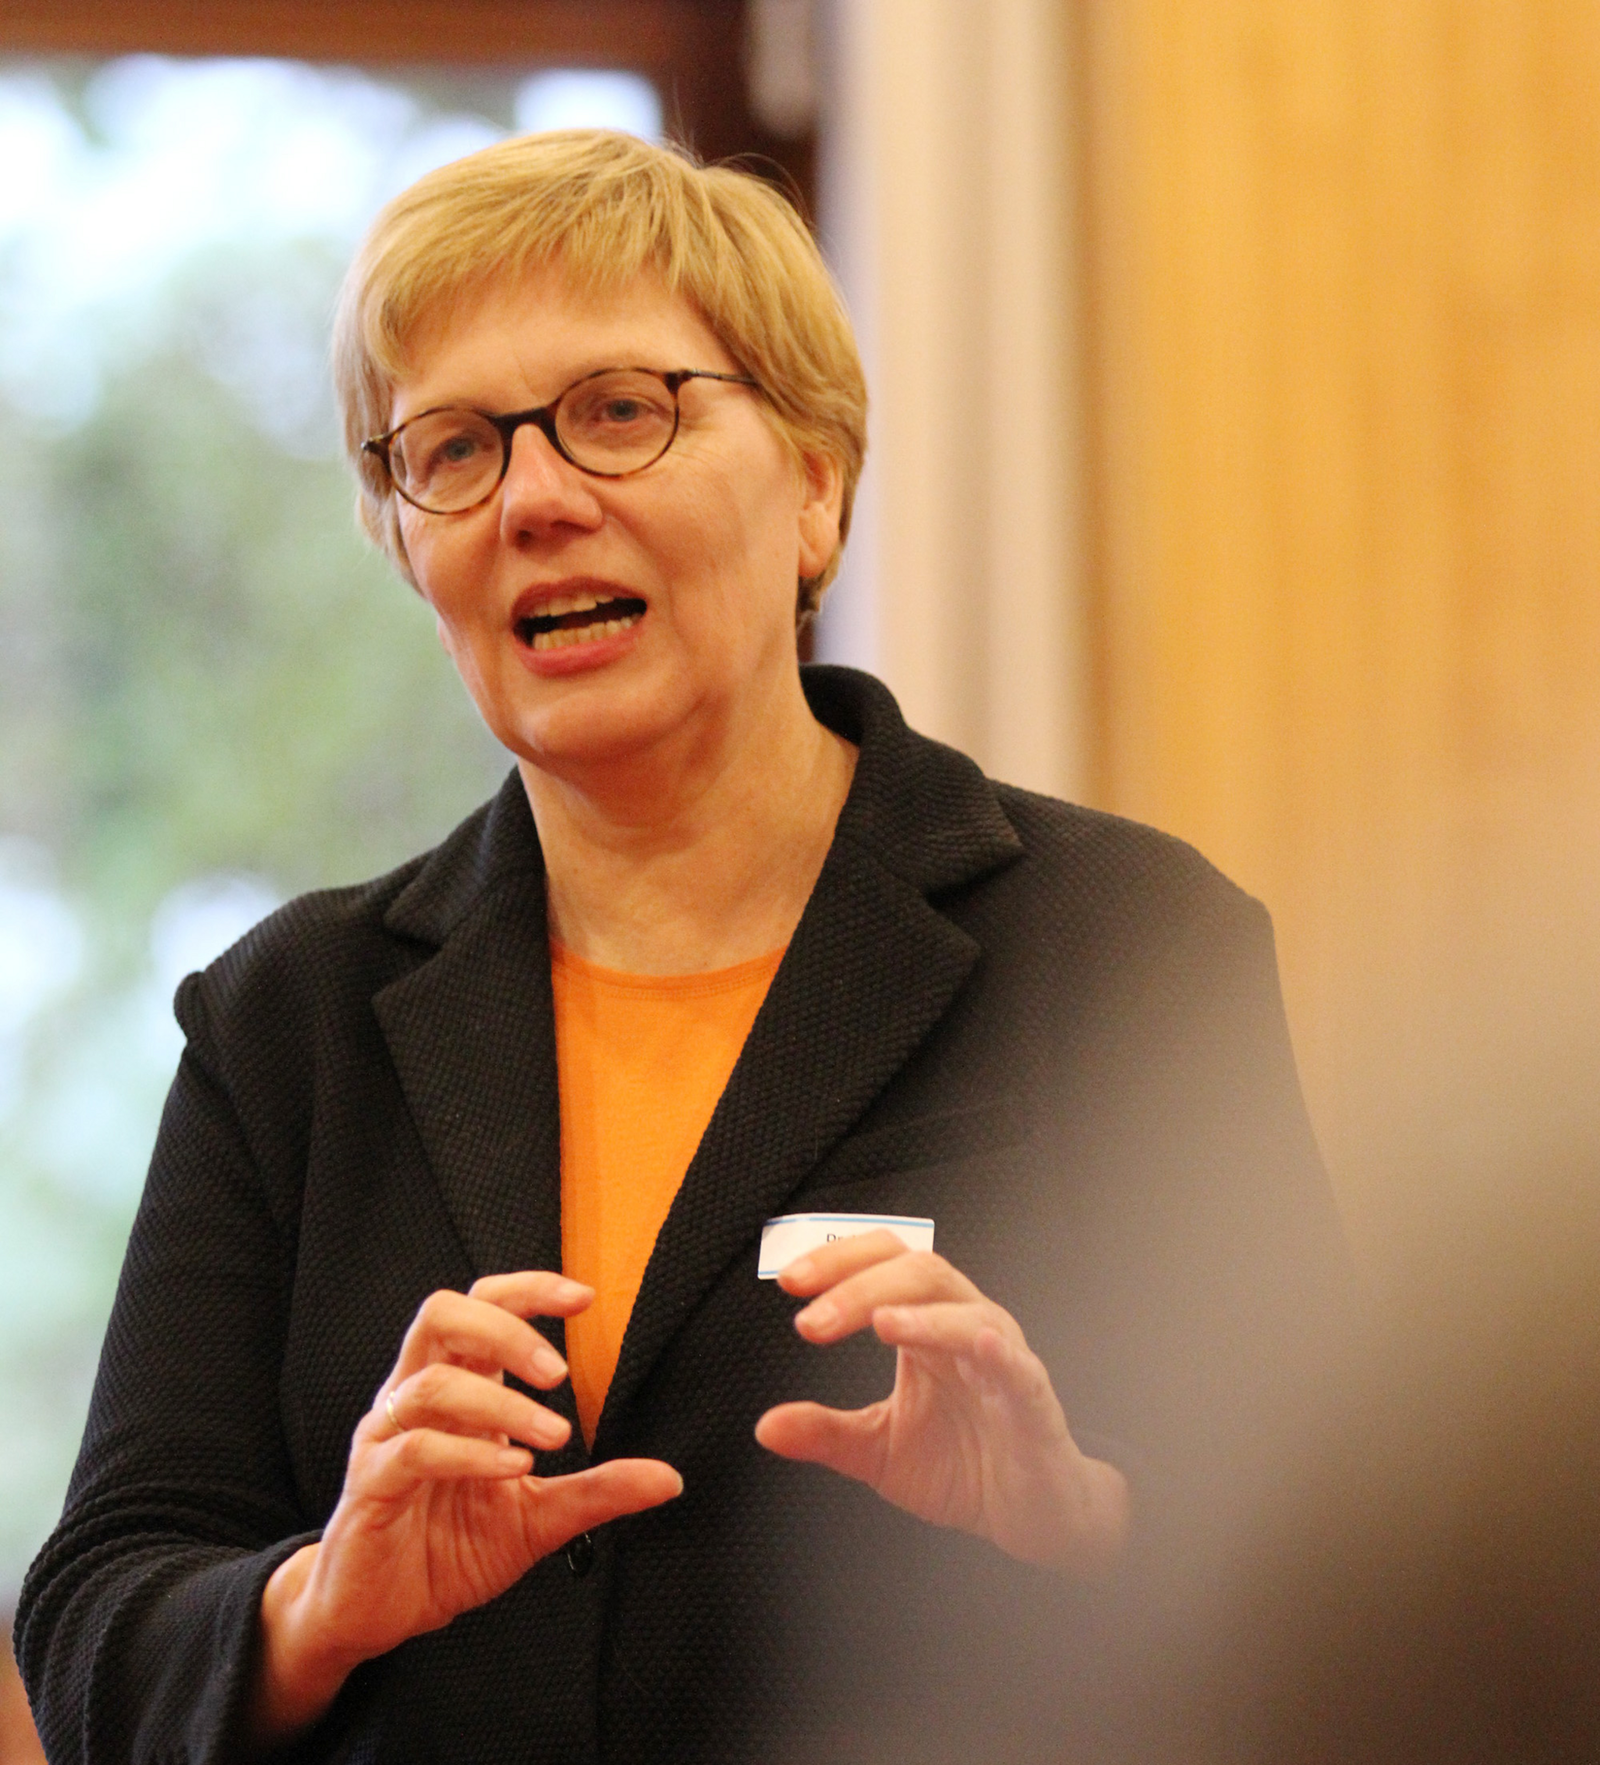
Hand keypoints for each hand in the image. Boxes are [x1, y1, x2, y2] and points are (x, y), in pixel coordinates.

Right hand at [250, 1272, 680, 1748]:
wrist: (381, 1611)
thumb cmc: (448, 1549)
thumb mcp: (537, 1518)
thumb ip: (596, 1491)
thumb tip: (668, 1478)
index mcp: (458, 1388)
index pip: (483, 1305)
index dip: (529, 1290)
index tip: (585, 1298)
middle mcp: (417, 1398)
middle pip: (444, 1315)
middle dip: (506, 1328)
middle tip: (559, 1371)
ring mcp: (387, 1437)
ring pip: (432, 1383)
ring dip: (501, 1403)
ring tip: (552, 1435)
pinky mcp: (370, 1484)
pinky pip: (414, 1449)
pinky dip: (470, 1452)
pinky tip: (514, 1468)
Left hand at [754, 1232, 1128, 1576]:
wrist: (1030, 1514)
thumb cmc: (964, 1464)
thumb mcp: (879, 1450)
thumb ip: (826, 1433)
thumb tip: (766, 1427)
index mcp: (926, 1325)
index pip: (883, 1263)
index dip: (838, 1262)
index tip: (789, 1281)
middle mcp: (964, 1325)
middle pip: (919, 1271)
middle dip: (861, 1287)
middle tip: (812, 1321)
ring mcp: (1003, 1359)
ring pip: (966, 1310)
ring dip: (921, 1314)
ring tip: (880, 1322)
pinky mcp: (1034, 1401)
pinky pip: (1019, 1366)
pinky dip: (997, 1350)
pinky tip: (975, 1343)